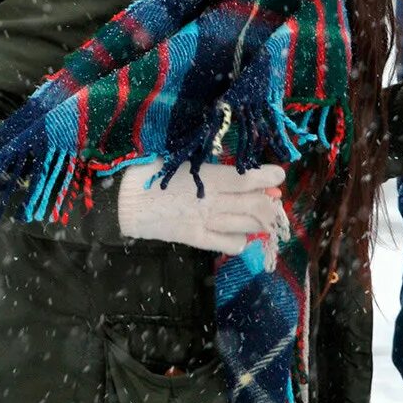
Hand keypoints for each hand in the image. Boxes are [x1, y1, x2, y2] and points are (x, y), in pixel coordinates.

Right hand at [115, 161, 285, 254]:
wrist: (122, 202)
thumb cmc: (146, 172)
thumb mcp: (175, 158)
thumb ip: (202, 162)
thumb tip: (223, 162)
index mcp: (207, 176)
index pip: (245, 178)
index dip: (266, 177)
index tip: (279, 175)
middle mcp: (212, 200)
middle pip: (252, 205)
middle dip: (269, 204)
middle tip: (275, 200)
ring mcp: (205, 221)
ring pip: (244, 225)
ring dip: (260, 223)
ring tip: (267, 219)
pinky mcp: (195, 238)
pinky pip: (224, 244)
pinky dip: (239, 242)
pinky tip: (242, 238)